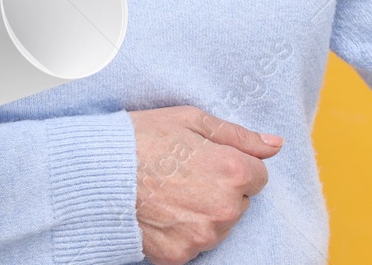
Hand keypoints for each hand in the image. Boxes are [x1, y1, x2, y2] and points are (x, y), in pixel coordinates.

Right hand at [129, 105, 281, 264]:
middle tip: (183, 174)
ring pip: (218, 226)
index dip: (232, 164)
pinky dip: (182, 232)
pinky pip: (194, 245)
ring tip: (170, 193)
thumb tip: (275, 145)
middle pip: (239, 202)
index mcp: (232, 171)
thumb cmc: (141, 139)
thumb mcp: (192, 120)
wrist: (96, 173)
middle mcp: (223, 209)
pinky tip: (162, 212)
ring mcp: (202, 236)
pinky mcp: (180, 256)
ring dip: (203, 213)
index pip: (258, 175)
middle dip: (220, 190)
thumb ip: (239, 135)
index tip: (205, 159)